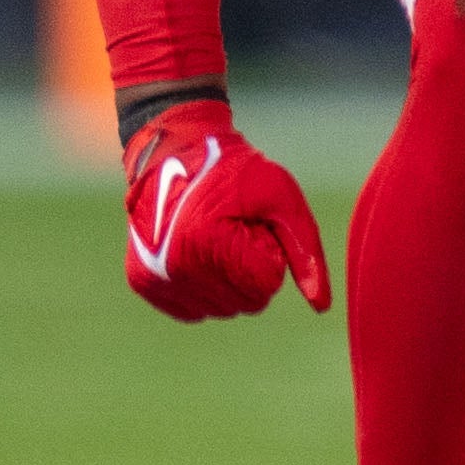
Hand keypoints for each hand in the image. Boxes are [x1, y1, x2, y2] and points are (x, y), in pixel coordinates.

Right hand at [120, 101, 331, 321]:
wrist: (175, 152)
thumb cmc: (235, 172)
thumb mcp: (282, 200)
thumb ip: (306, 252)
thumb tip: (321, 307)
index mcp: (208, 244)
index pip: (266, 286)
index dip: (270, 253)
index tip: (254, 224)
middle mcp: (175, 267)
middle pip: (245, 304)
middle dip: (251, 271)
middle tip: (235, 231)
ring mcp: (155, 277)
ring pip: (220, 310)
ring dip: (228, 282)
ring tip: (215, 240)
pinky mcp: (143, 282)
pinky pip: (192, 311)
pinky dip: (203, 291)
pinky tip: (198, 257)